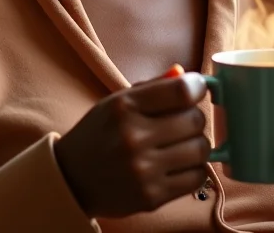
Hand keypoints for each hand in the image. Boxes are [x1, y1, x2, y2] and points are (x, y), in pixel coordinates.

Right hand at [54, 72, 209, 218]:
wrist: (73, 178)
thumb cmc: (101, 132)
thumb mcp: (118, 101)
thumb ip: (154, 87)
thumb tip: (188, 77)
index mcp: (124, 107)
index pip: (180, 91)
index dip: (197, 87)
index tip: (197, 89)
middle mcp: (133, 137)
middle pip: (194, 120)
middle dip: (194, 117)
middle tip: (184, 120)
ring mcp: (143, 170)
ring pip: (200, 149)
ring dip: (197, 143)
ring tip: (183, 143)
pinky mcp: (152, 197)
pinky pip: (197, 178)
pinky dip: (195, 168)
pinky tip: (180, 164)